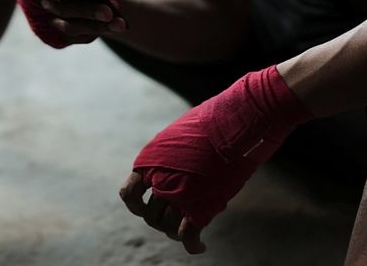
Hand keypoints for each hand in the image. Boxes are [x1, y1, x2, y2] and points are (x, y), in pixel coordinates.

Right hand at [15, 0, 125, 48]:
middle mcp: (44, 3)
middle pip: (60, 9)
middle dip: (85, 10)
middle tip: (108, 12)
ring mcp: (54, 21)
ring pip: (71, 27)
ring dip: (96, 26)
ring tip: (118, 21)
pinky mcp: (66, 36)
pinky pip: (82, 37)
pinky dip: (101, 30)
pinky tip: (117, 24)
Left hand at [120, 65, 312, 253]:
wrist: (237, 119)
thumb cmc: (215, 119)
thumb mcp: (180, 133)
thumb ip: (171, 156)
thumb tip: (176, 166)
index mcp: (150, 162)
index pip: (129, 194)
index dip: (136, 206)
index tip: (145, 208)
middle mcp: (159, 179)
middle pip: (151, 215)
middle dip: (161, 221)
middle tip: (175, 220)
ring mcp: (178, 193)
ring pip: (167, 227)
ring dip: (175, 233)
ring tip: (187, 232)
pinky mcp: (200, 204)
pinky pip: (188, 236)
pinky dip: (193, 246)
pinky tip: (200, 248)